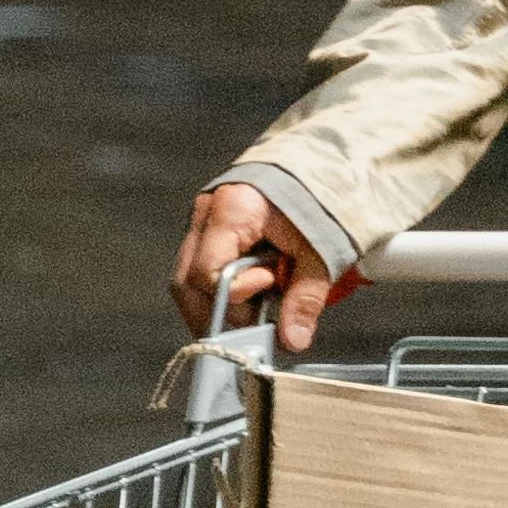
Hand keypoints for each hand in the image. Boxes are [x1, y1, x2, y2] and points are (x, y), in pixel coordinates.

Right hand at [170, 178, 346, 359]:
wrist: (321, 167)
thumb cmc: (319, 202)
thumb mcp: (319, 252)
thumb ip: (304, 297)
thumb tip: (293, 340)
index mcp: (232, 209)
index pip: (207, 272)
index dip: (235, 294)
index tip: (269, 286)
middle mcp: (207, 213)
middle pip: (186, 282)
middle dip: (217, 313)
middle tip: (254, 321)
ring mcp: (202, 221)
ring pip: (186, 280)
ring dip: (215, 307)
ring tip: (252, 309)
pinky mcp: (207, 230)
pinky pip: (198, 270)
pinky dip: (217, 292)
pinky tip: (246, 297)